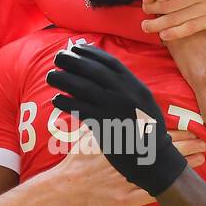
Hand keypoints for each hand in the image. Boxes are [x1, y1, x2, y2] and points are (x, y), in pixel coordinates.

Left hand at [47, 45, 187, 195]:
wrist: (155, 158)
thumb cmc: (146, 131)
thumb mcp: (143, 103)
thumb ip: (126, 89)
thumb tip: (100, 75)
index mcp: (135, 86)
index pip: (110, 62)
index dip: (90, 53)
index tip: (76, 47)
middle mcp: (125, 94)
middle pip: (93, 70)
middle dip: (72, 61)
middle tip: (58, 57)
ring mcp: (113, 109)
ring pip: (82, 88)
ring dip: (63, 79)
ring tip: (51, 76)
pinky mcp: (103, 126)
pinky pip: (79, 110)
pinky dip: (66, 103)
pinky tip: (56, 100)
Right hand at [52, 125, 205, 205]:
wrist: (62, 189)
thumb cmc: (75, 163)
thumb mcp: (88, 136)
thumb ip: (102, 123)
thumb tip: (108, 104)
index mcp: (120, 142)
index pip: (154, 134)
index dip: (175, 132)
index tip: (192, 129)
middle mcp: (126, 159)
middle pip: (163, 151)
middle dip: (186, 146)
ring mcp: (126, 181)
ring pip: (161, 171)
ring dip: (183, 165)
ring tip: (202, 159)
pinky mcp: (124, 200)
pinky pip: (150, 195)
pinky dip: (168, 189)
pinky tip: (183, 186)